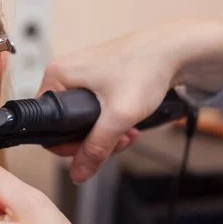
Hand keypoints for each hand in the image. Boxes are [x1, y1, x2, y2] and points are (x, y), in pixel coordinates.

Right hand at [40, 18, 222, 182]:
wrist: (176, 49)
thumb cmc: (146, 67)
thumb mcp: (118, 116)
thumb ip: (95, 148)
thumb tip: (78, 174)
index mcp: (56, 76)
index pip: (46, 124)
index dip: (68, 145)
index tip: (92, 149)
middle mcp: (64, 73)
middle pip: (64, 125)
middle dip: (93, 140)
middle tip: (117, 141)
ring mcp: (80, 75)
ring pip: (80, 119)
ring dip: (105, 133)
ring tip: (128, 132)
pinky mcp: (95, 78)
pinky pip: (93, 110)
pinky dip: (110, 121)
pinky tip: (128, 122)